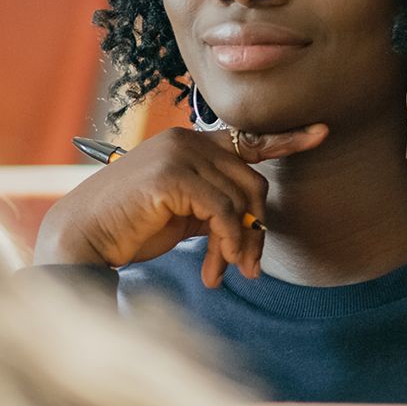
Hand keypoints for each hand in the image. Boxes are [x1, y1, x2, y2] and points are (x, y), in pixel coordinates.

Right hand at [33, 124, 327, 286]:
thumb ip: (216, 206)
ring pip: (241, 201)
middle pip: (253, 182)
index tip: (321, 133)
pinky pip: (224, 212)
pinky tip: (216, 267)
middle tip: (248, 267)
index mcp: (190, 143)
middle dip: (255, 229)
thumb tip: (255, 223)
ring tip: (225, 272)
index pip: (247, 140)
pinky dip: (228, 243)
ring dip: (239, 245)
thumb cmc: (131, 227)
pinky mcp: (172, 175)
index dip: (287, 139)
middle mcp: (187, 140)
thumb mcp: (184, 213)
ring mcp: (179, 154)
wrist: (85, 236)